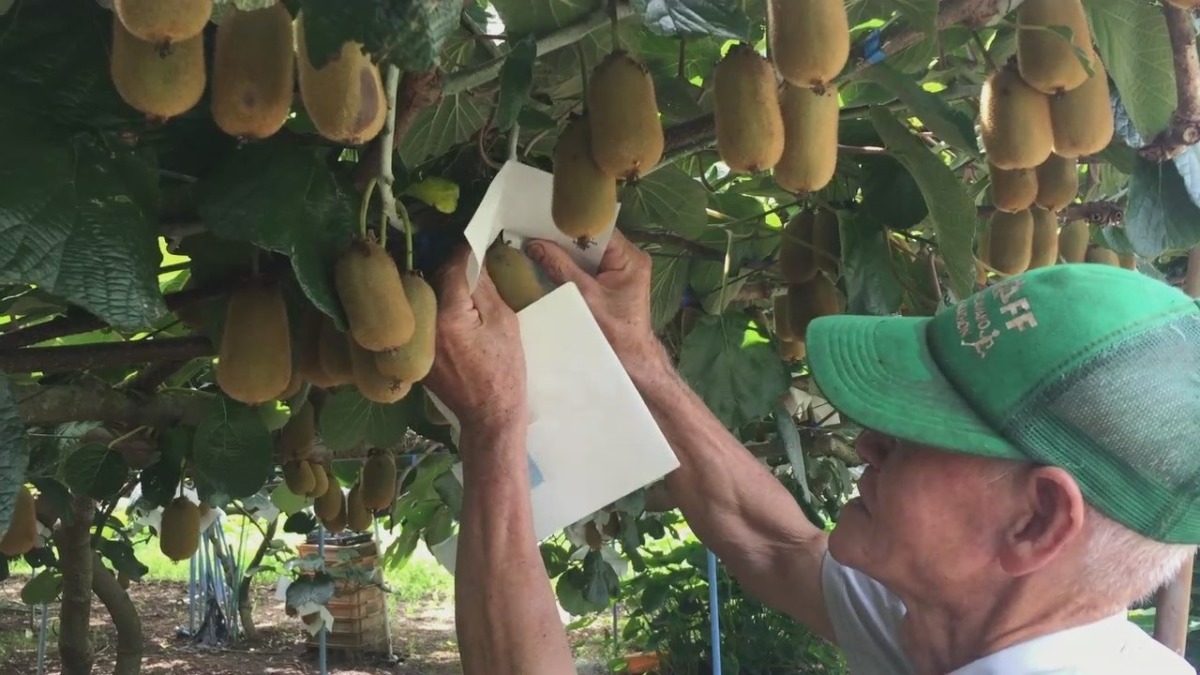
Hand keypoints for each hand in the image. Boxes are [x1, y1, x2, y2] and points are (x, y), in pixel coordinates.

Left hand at [424, 244, 527, 432]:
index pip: (452, 267)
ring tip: (461, 281)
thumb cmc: (504, 371)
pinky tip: (452, 309)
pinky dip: (435, 308)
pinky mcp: (416, 352)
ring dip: (441, 286)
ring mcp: (417, 340)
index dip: (464, 251)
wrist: (489, 415)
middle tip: (470, 259)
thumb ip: (485, 289)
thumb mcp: (504, 323)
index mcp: (449, 315)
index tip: (475, 240)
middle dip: (451, 267)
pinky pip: (423, 319)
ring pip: (426, 299)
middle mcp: (425, 325)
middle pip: (433, 281)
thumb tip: (475, 259)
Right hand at [525, 230, 664, 371]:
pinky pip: (588, 265)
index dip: (571, 224)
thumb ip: (560, 267)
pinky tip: (549, 259)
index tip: (544, 220)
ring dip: (565, 250)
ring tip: (537, 241)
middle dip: (564, 237)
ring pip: (588, 252)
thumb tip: (534, 244)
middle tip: (534, 230)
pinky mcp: (612, 281)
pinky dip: (570, 263)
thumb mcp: (584, 297)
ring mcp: (621, 270)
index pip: (599, 228)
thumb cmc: (614, 332)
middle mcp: (629, 258)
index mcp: (630, 258)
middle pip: (592, 239)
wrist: (630, 361)